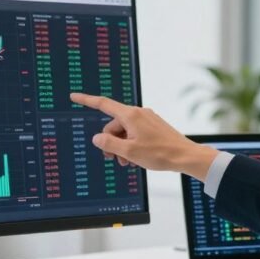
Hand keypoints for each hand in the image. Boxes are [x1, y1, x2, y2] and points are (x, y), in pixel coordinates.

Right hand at [70, 93, 217, 180]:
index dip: (86, 100)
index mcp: (131, 116)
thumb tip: (97, 138)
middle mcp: (139, 113)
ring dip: (121, 146)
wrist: (185, 156)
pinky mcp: (153, 126)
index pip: (103, 104)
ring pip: (125, 131)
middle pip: (114, 125)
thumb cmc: (160, 153)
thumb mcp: (129, 152)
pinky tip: (136, 158)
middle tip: (113, 159)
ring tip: (127, 163)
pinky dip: (131, 144)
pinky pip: (135, 133)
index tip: (74, 96)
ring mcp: (147, 119)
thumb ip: (109, 144)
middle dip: (110, 142)